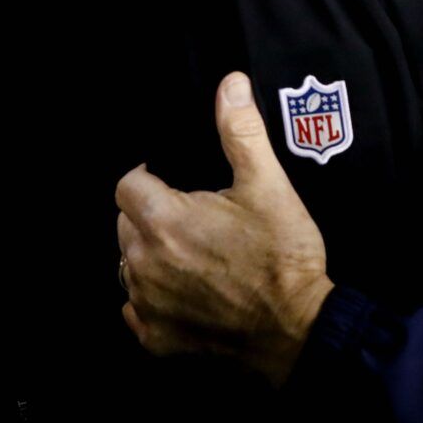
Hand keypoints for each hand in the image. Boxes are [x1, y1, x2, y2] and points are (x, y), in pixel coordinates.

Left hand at [116, 73, 333, 385]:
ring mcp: (147, 305)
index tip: (171, 179)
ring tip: (192, 251)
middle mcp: (143, 263)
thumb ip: (242, 132)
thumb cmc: (283, 256)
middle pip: (124, 225)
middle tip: (192, 215)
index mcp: (163, 220)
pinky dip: (155, 298)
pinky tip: (188, 290)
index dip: (147, 176)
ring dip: (150, 255)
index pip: (126, 185)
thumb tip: (231, 84)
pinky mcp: (156, 338)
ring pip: (129, 266)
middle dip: (149, 214)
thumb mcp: (268, 185)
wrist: (297, 328)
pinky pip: (138, 309)